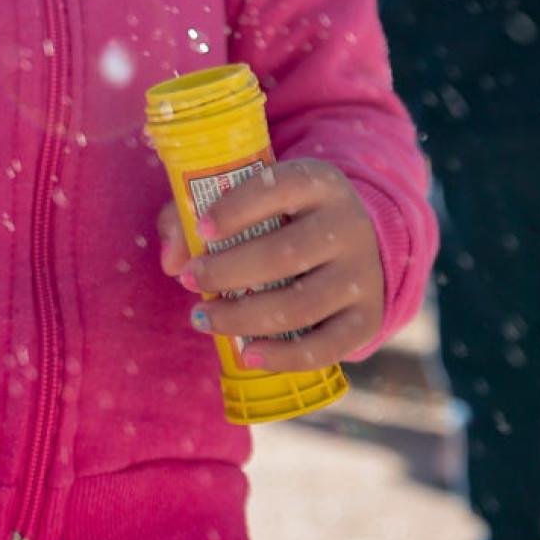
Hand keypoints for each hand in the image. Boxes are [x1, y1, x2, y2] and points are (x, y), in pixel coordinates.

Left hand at [156, 157, 385, 369]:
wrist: (356, 242)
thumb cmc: (283, 218)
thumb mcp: (249, 200)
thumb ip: (195, 217)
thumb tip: (171, 261)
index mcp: (319, 183)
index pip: (279, 188)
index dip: (236, 209)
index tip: (201, 230)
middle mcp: (348, 225)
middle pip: (284, 254)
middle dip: (227, 272)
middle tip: (188, 280)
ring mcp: (363, 274)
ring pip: (300, 305)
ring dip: (242, 317)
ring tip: (202, 318)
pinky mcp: (368, 318)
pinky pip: (326, 347)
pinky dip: (282, 356)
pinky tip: (245, 354)